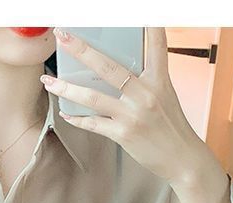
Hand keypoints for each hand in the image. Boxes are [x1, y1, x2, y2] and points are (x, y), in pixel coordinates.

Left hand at [42, 27, 212, 185]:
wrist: (182, 158)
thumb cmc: (172, 127)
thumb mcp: (166, 96)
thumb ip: (148, 80)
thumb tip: (125, 70)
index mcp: (159, 80)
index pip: (156, 45)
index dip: (148, 26)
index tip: (137, 12)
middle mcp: (145, 94)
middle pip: (108, 67)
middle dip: (82, 50)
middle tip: (63, 37)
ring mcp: (132, 115)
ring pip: (93, 97)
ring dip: (67, 88)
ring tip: (49, 80)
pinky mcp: (123, 134)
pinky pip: (93, 124)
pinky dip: (77, 118)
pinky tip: (65, 112)